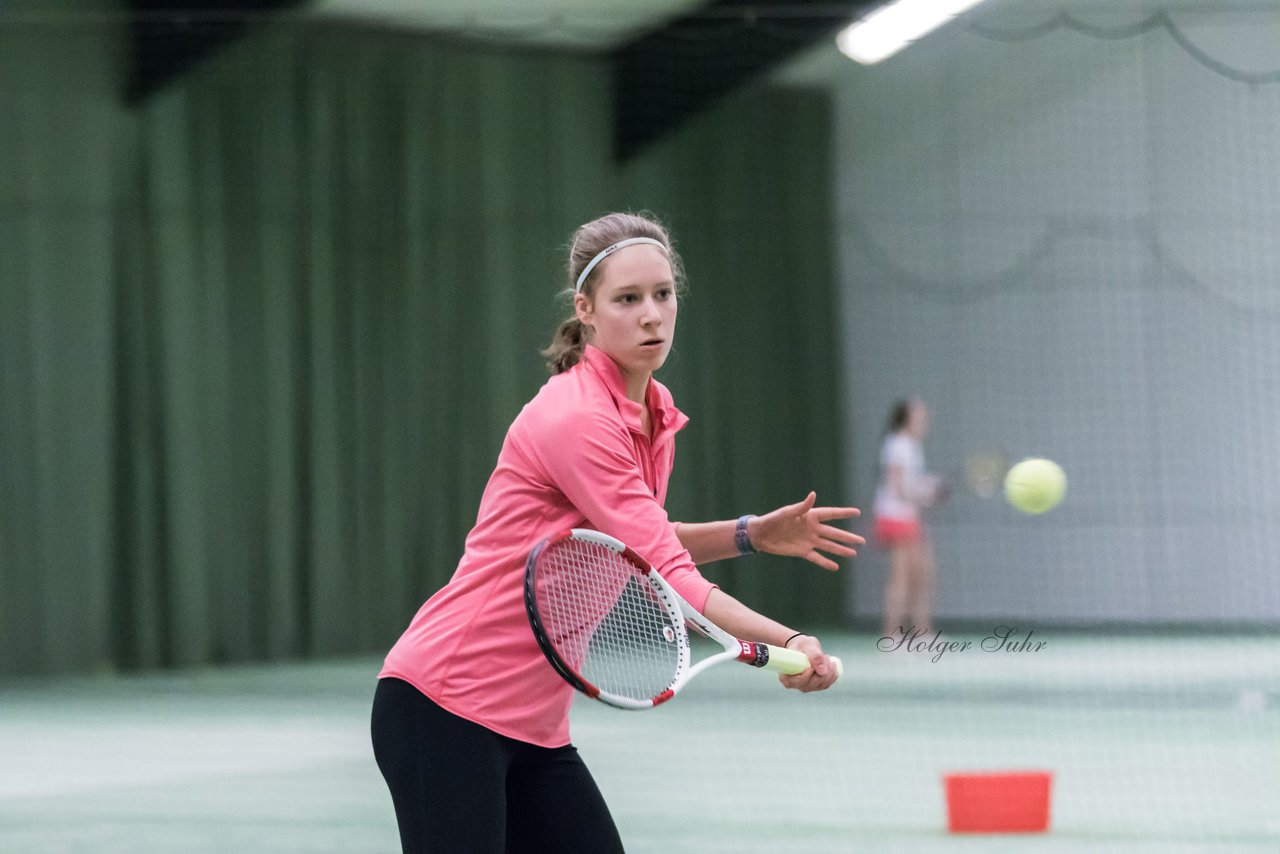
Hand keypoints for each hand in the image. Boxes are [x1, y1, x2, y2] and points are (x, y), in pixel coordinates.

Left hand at [748, 492, 864, 570]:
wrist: (761, 534)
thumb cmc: (773, 520)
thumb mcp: (787, 512)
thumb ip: (801, 506)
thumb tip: (813, 494)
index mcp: (810, 516)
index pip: (831, 514)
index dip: (844, 513)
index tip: (858, 512)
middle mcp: (812, 528)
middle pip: (834, 533)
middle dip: (847, 537)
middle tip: (862, 541)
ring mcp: (808, 540)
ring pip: (828, 546)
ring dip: (840, 550)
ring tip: (854, 553)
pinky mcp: (802, 551)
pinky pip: (817, 557)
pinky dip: (825, 562)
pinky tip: (836, 566)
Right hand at [778, 634, 839, 691]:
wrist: (804, 647)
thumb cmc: (802, 645)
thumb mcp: (807, 645)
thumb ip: (814, 656)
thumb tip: (823, 672)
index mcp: (787, 676)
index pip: (796, 682)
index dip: (806, 676)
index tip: (811, 667)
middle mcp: (796, 684)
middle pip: (811, 684)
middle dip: (821, 671)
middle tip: (824, 656)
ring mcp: (807, 686)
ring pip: (821, 685)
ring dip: (828, 671)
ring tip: (826, 657)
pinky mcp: (816, 686)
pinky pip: (827, 684)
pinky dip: (832, 674)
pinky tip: (831, 664)